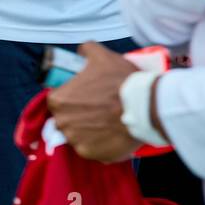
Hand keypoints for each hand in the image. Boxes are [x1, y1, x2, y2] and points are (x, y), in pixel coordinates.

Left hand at [47, 42, 140, 162]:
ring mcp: (77, 141)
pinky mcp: (93, 155)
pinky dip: (101, 145)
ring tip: (108, 123)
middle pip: (67, 119)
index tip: (87, 98)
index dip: (72, 98)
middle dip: (79, 115)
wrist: (145, 106)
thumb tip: (81, 51)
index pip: (59, 101)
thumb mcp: (101, 56)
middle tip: (99, 110)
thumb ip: (86, 50)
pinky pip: (93, 150)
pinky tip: (113, 135)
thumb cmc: (119, 80)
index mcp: (58, 100)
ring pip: (79, 136)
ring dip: (90, 131)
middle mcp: (62, 123)